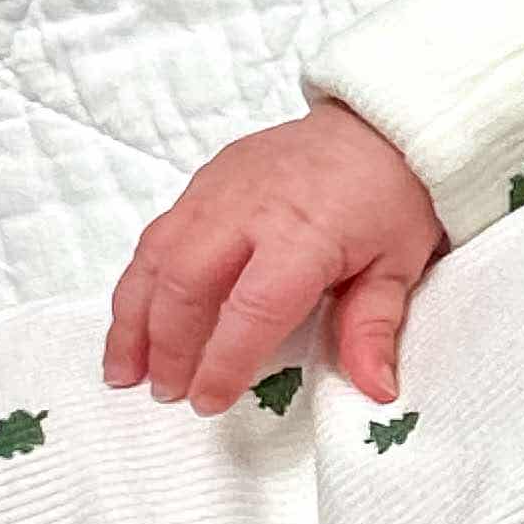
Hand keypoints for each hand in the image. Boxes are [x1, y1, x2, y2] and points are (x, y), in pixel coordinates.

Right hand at [106, 94, 445, 413]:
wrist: (377, 123)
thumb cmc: (392, 196)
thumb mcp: (400, 265)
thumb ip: (374, 328)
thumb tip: (374, 390)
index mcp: (304, 234)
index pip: (252, 309)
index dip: (223, 360)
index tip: (208, 400)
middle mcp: (248, 209)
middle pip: (186, 284)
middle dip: (168, 346)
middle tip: (166, 393)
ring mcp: (217, 190)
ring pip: (156, 258)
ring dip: (133, 320)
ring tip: (124, 371)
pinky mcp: (202, 182)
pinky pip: (156, 236)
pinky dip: (136, 283)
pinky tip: (132, 321)